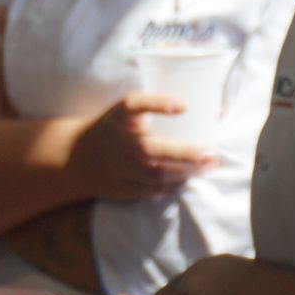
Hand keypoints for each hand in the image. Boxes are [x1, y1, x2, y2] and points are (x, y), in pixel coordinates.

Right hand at [65, 96, 215, 203]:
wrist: (75, 158)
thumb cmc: (117, 128)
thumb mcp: (128, 110)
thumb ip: (163, 107)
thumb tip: (218, 110)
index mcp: (119, 116)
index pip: (134, 104)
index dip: (157, 104)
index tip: (184, 106)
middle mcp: (115, 141)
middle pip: (148, 149)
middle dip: (183, 153)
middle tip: (212, 154)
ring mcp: (115, 167)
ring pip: (151, 174)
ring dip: (181, 172)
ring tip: (206, 167)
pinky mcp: (118, 188)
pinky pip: (146, 191)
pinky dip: (168, 187)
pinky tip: (186, 180)